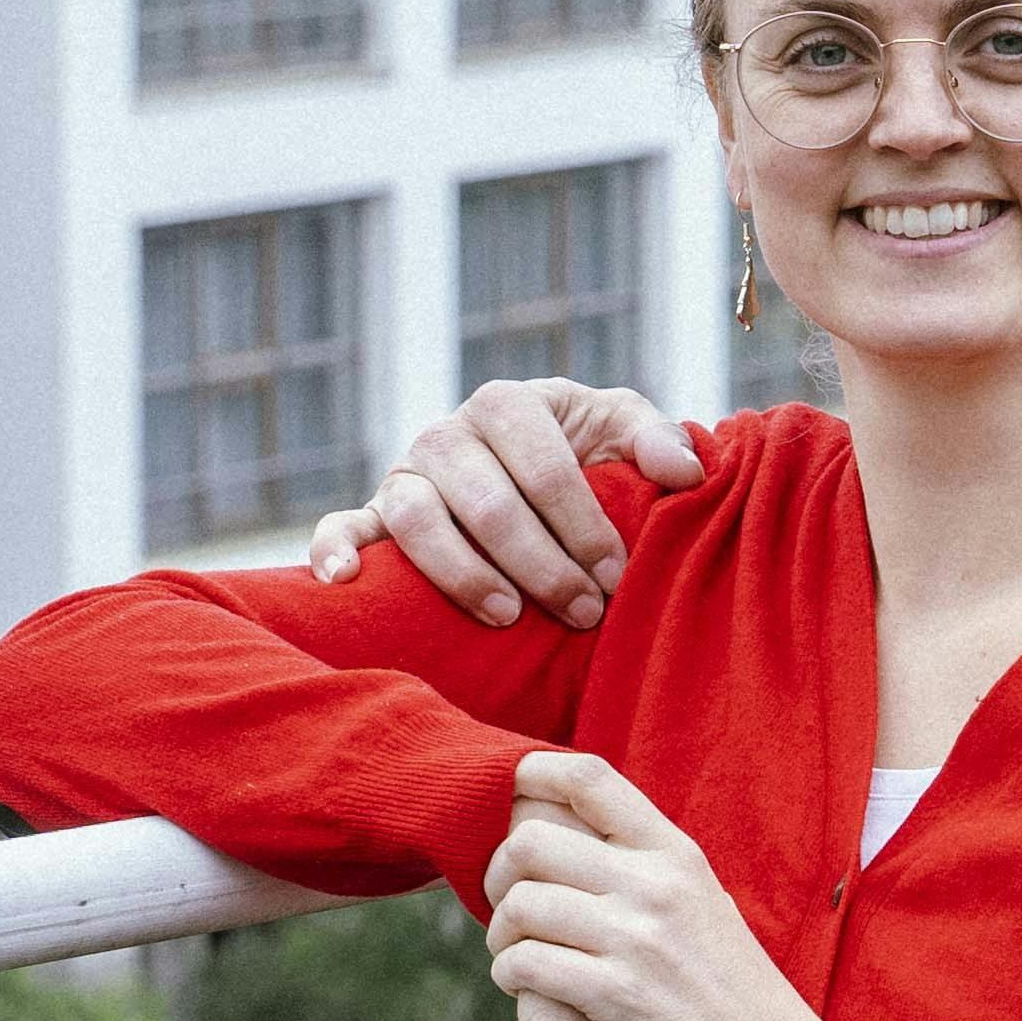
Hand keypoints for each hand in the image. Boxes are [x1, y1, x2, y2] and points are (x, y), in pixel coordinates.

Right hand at [310, 384, 703, 629]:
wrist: (529, 474)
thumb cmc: (584, 454)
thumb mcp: (623, 432)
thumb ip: (656, 440)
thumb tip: (686, 472)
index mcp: (509, 404)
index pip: (546, 468)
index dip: (584, 526)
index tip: (618, 576)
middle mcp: (447, 433)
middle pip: (488, 504)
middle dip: (541, 565)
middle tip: (584, 613)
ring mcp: (404, 474)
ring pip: (417, 521)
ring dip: (463, 574)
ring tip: (508, 616)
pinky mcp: (372, 515)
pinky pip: (342, 526)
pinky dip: (335, 550)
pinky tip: (344, 580)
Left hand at [483, 751, 897, 1020]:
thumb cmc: (731, 993)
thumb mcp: (701, 905)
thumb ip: (646, 869)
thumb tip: (571, 837)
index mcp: (676, 854)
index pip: (588, 778)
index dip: (530, 776)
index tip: (509, 806)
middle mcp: (656, 884)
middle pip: (530, 840)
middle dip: (498, 873)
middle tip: (507, 907)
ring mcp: (637, 938)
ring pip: (520, 904)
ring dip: (500, 933)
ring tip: (516, 954)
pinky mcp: (617, 995)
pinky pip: (525, 962)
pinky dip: (509, 974)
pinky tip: (524, 988)